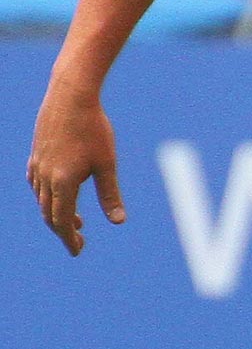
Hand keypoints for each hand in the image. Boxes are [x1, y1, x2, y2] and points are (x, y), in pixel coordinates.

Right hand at [28, 82, 124, 255]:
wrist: (70, 96)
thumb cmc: (94, 129)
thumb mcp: (107, 164)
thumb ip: (110, 194)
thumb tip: (119, 222)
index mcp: (63, 183)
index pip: (62, 221)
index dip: (69, 239)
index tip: (77, 252)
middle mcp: (45, 177)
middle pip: (50, 214)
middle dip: (64, 231)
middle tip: (79, 242)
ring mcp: (38, 166)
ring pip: (42, 200)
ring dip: (56, 214)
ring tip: (77, 222)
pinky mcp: (36, 154)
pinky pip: (35, 184)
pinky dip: (45, 197)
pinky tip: (56, 196)